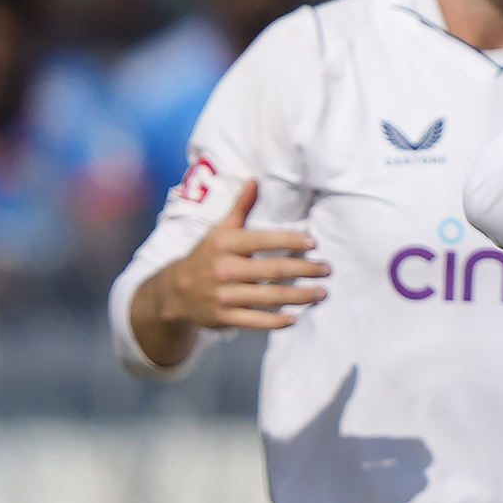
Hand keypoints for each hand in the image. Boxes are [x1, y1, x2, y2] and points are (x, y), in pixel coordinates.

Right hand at [129, 178, 329, 365]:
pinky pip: (255, 321)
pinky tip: (296, 318)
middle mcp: (224, 269)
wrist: (175, 291)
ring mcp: (224, 295)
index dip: (289, 241)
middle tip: (327, 269)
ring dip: (300, 296)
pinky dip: (276, 321)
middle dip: (304, 270)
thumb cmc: (206, 256)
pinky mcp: (224, 317)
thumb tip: (255, 180)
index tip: (313, 243)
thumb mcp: (219, 230)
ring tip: (322, 293)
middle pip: (273, 270)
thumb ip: (240, 208)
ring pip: (269, 297)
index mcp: (225, 245)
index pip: (263, 240)